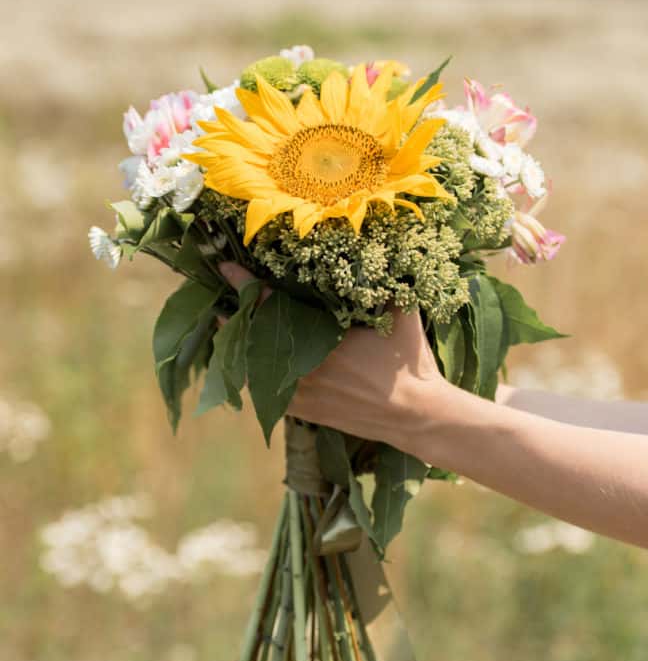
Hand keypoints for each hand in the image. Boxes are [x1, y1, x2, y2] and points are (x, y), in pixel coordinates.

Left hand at [218, 261, 448, 445]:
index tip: (225, 267)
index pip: (272, 305)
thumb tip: (377, 245)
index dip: (246, 284)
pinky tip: (243, 359)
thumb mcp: (402, 314)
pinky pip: (265, 392)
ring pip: (253, 367)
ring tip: (224, 322)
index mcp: (324, 339)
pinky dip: (251, 373)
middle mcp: (305, 368)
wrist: (416, 415)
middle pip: (254, 335)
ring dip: (239, 344)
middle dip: (235, 313)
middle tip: (219, 292)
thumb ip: (385, 281)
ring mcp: (302, 393)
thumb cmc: (410, 363)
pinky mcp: (304, 412)